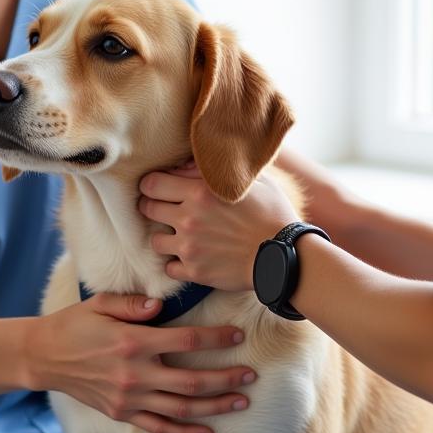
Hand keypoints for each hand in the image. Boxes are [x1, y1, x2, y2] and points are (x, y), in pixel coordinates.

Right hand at [27, 291, 256, 432]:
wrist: (44, 357)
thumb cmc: (75, 323)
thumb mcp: (101, 302)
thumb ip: (133, 303)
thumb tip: (161, 303)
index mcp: (134, 341)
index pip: (186, 340)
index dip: (216, 338)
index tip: (238, 335)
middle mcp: (135, 374)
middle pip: (192, 380)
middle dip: (226, 378)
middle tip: (252, 375)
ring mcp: (129, 398)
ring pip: (181, 407)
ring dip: (215, 406)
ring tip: (241, 402)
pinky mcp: (123, 414)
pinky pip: (159, 427)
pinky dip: (185, 431)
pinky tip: (208, 431)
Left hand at [138, 162, 295, 290]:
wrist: (285, 255)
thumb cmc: (273, 213)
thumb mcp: (251, 181)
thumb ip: (221, 170)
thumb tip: (198, 161)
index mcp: (199, 191)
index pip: (152, 183)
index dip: (152, 184)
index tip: (158, 187)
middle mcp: (189, 218)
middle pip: (147, 209)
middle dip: (153, 207)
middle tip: (164, 209)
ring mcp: (190, 247)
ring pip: (155, 241)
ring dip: (164, 237)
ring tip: (178, 236)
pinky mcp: (195, 271)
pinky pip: (169, 268)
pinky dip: (176, 264)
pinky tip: (190, 257)